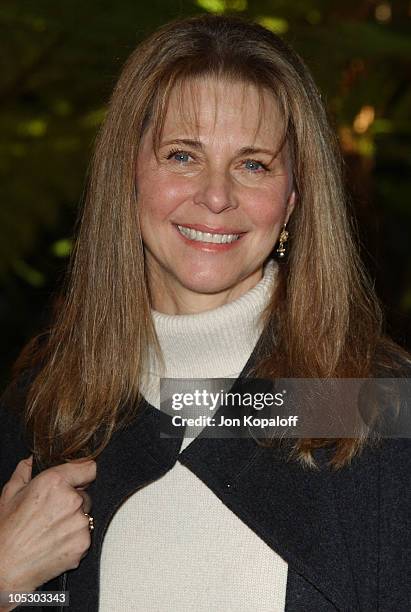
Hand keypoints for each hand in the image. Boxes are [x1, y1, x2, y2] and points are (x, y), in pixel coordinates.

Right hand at [0, 455, 95, 602]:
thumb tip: (32, 460)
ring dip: (74, 520)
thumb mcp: (10, 493)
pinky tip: (55, 542)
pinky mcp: (83, 543)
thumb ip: (24, 471)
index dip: (83, 473)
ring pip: (86, 515)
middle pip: (85, 494)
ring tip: (50, 530)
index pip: (89, 468)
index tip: (79, 479)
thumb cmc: (5, 531)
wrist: (5, 568)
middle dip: (73, 501)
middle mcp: (71, 500)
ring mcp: (79, 523)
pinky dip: (74, 538)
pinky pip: (85, 534)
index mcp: (55, 482)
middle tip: (52, 513)